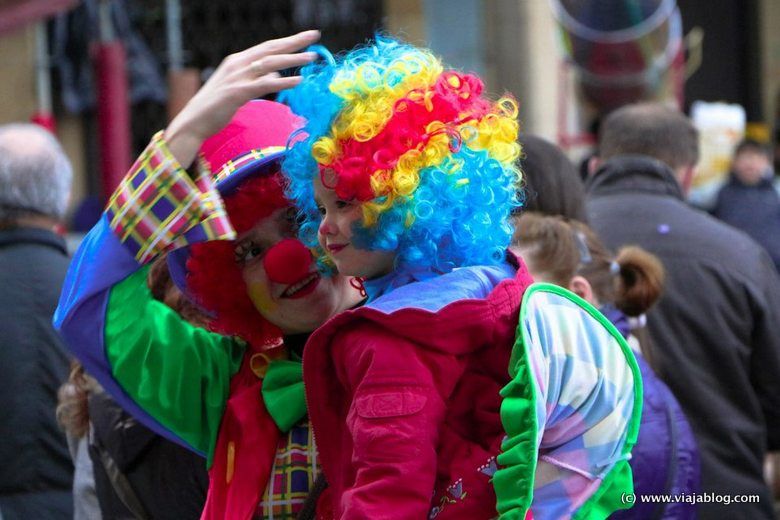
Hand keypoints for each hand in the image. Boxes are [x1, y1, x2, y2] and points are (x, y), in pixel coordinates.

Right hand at [164, 29, 320, 166]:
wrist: (193, 121)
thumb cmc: (215, 108)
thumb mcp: (237, 88)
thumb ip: (255, 80)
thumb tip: (274, 75)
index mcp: (237, 61)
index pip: (267, 47)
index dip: (287, 41)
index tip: (306, 37)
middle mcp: (238, 64)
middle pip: (271, 49)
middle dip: (294, 42)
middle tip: (314, 35)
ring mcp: (237, 77)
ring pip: (270, 64)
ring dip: (292, 60)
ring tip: (312, 57)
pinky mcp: (237, 92)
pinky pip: (265, 85)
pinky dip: (282, 82)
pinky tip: (297, 82)